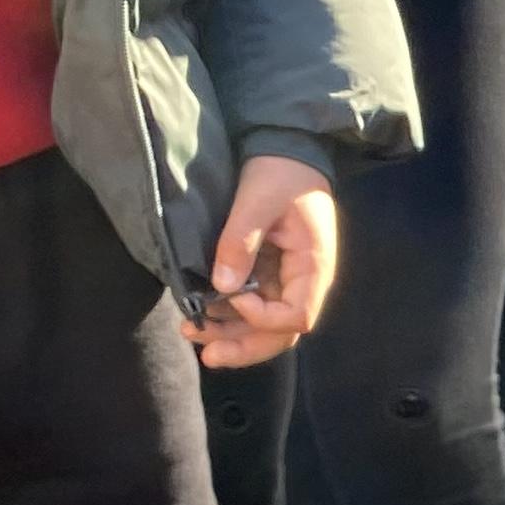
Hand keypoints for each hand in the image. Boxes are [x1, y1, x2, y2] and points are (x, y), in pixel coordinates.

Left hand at [186, 152, 339, 366]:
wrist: (284, 149)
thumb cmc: (280, 172)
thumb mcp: (258, 200)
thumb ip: (241, 242)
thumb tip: (222, 287)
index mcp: (313, 268)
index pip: (295, 317)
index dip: (262, 316)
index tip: (231, 293)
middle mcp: (302, 283)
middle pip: (280, 334)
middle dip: (242, 346)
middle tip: (206, 355)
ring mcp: (285, 281)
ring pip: (263, 327)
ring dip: (229, 335)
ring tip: (191, 332)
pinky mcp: (267, 275)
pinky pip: (250, 307)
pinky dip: (227, 316)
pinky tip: (201, 316)